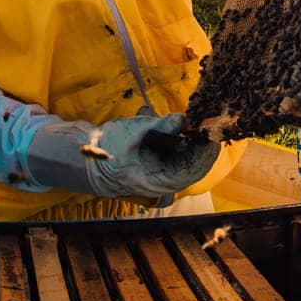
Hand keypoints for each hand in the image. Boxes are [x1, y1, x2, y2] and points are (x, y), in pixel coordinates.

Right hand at [25, 112, 219, 198]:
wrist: (86, 160)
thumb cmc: (104, 150)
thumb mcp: (130, 133)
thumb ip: (157, 126)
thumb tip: (182, 119)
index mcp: (156, 181)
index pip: (192, 170)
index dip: (206, 151)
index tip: (214, 130)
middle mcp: (163, 181)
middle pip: (194, 164)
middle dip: (203, 142)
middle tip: (212, 119)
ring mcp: (161, 174)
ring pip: (188, 158)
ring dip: (194, 139)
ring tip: (202, 119)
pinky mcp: (159, 164)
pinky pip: (179, 154)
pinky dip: (183, 139)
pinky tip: (186, 125)